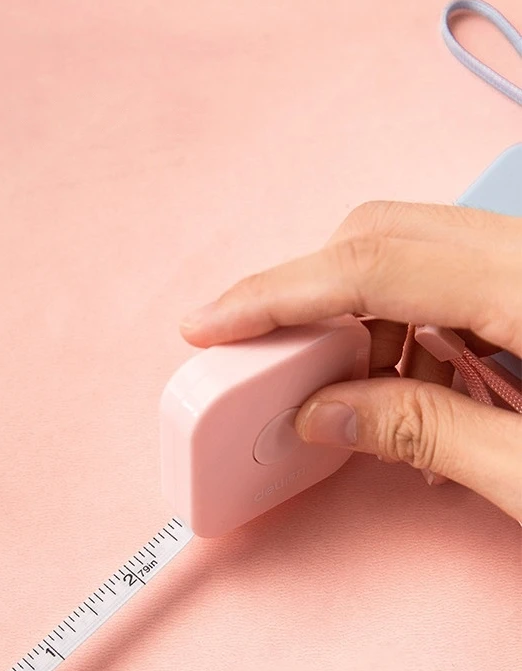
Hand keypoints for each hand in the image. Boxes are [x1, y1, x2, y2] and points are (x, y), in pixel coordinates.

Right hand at [181, 202, 521, 520]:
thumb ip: (427, 434)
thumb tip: (324, 414)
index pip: (373, 264)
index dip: (277, 295)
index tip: (211, 326)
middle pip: (385, 236)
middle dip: (312, 300)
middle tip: (269, 364)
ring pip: (419, 253)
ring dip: (371, 324)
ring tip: (369, 404)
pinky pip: (458, 279)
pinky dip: (419, 331)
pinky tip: (426, 395)